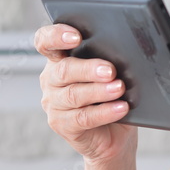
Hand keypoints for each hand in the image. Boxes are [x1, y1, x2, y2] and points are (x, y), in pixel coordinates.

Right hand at [34, 23, 136, 163]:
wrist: (114, 133)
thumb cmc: (111, 97)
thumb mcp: (109, 74)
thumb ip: (107, 61)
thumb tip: (124, 54)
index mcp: (59, 60)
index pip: (45, 41)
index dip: (56, 36)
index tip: (76, 36)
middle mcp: (51, 80)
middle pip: (64, 70)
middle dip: (88, 69)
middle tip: (110, 70)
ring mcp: (53, 103)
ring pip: (73, 95)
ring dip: (99, 91)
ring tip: (119, 88)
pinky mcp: (61, 125)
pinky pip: (82, 118)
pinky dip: (104, 112)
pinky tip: (120, 108)